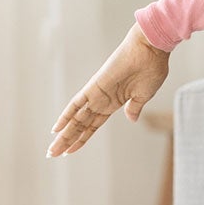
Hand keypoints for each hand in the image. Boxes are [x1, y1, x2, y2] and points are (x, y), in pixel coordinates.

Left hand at [47, 22, 169, 157]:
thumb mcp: (144, 96)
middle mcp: (102, 101)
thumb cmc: (152, 69)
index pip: (93, 126)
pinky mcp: (94, 87)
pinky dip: (65, 116)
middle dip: (67, 141)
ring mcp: (96, 95)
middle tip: (52, 154)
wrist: (150, 50)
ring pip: (76, 119)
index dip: (82, 139)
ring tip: (51, 150)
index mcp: (114, 104)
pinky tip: (56, 129)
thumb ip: (134, 108)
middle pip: (81, 126)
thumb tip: (131, 119)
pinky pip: (76, 104)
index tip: (70, 151)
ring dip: (64, 135)